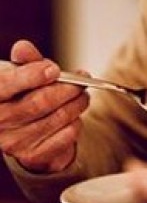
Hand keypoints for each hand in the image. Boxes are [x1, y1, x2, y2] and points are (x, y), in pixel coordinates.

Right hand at [0, 40, 88, 172]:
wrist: (20, 129)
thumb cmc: (19, 94)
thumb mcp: (18, 73)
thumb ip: (25, 61)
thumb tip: (23, 48)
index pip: (5, 85)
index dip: (31, 76)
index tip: (53, 69)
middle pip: (39, 102)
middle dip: (67, 88)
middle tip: (82, 80)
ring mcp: (13, 142)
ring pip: (57, 118)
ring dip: (78, 103)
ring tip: (83, 95)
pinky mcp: (32, 155)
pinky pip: (66, 136)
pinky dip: (76, 122)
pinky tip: (74, 116)